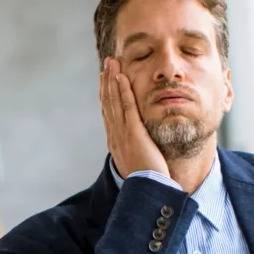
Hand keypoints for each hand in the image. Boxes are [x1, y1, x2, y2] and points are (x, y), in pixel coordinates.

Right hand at [99, 57, 169, 178]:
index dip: (106, 95)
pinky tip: (121, 76)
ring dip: (112, 80)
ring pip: (113, 101)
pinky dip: (123, 90)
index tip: (105, 80)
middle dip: (106, 82)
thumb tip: (140, 147)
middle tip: (106, 64)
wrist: (148, 190)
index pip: (108, 113)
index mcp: (115, 142)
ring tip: (111, 63)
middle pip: (107, 103)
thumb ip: (137, 151)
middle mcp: (115, 135)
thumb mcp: (138, 162)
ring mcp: (122, 133)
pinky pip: (127, 107)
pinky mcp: (133, 132)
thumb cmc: (147, 180)